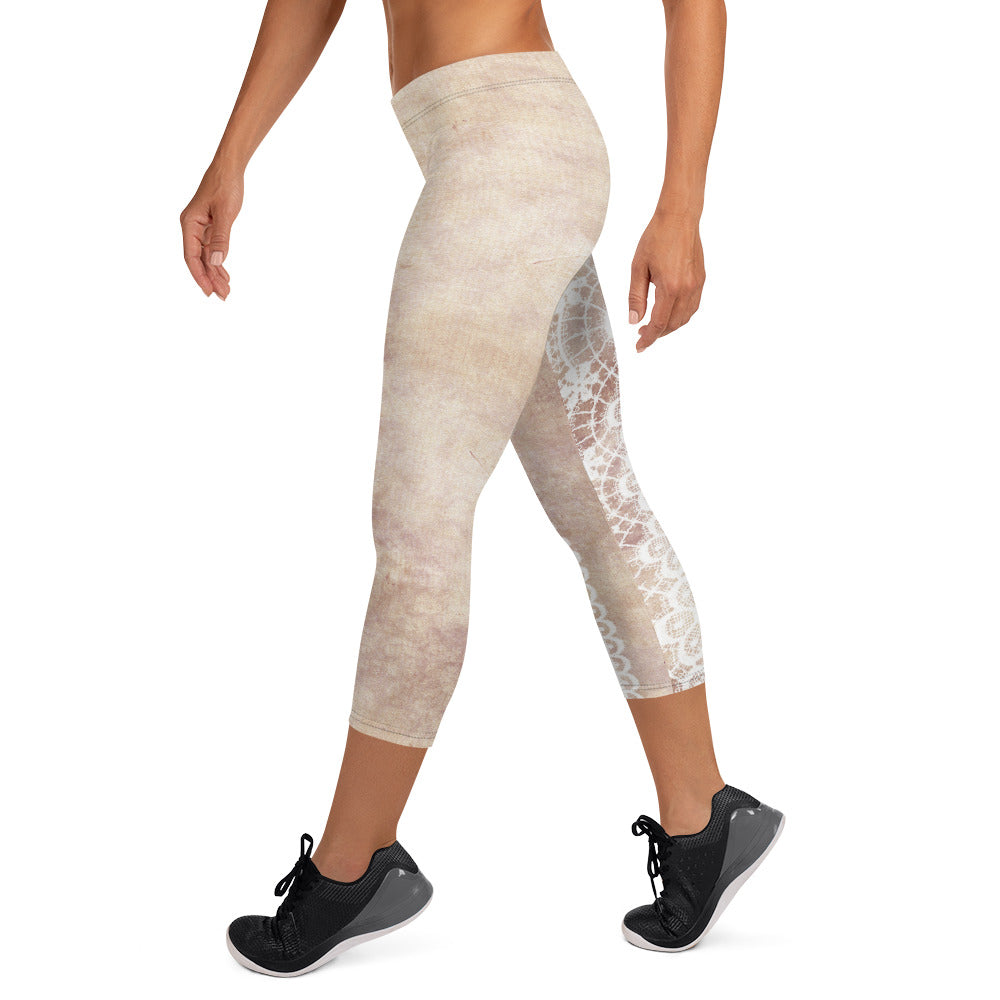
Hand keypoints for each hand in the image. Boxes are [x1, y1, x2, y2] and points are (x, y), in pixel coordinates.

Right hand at [180, 164, 243, 298]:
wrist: (229, 167)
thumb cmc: (225, 185)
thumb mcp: (226, 213)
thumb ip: (221, 238)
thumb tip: (216, 261)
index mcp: (190, 223)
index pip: (191, 256)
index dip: (199, 275)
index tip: (209, 291)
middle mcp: (192, 227)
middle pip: (198, 259)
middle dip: (210, 278)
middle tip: (224, 296)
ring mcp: (200, 227)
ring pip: (205, 256)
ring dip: (215, 273)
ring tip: (226, 290)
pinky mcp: (210, 226)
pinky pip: (211, 249)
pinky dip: (218, 262)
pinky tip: (225, 275)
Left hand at [628, 210, 705, 351]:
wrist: (679, 217)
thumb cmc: (656, 238)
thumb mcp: (638, 267)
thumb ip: (636, 296)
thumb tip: (634, 320)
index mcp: (670, 287)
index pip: (659, 323)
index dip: (648, 339)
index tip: (639, 347)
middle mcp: (687, 289)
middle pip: (673, 324)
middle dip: (658, 334)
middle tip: (642, 336)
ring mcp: (697, 285)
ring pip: (685, 318)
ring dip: (670, 327)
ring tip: (654, 327)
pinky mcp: (701, 279)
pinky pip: (692, 307)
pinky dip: (680, 316)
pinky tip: (669, 313)